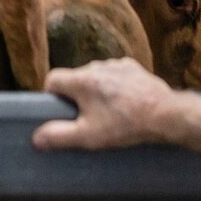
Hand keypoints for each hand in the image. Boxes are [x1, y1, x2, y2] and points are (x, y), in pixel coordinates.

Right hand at [34, 58, 175, 150]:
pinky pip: (114, 74)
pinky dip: (115, 86)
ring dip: (97, 90)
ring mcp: (116, 64)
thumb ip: (59, 135)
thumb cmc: (124, 125)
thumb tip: (36, 137)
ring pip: (96, 76)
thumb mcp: (88, 136)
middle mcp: (96, 65)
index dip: (52, 95)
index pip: (53, 78)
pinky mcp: (133, 67)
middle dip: (77, 96)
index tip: (61, 111)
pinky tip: (125, 102)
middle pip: (75, 78)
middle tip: (87, 118)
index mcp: (81, 80)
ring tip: (109, 112)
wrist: (164, 115)